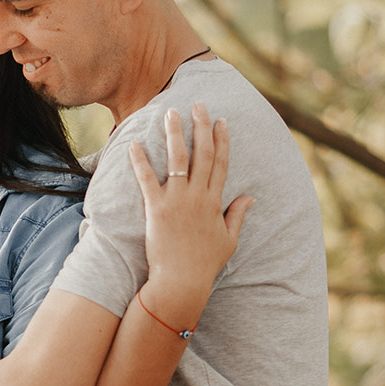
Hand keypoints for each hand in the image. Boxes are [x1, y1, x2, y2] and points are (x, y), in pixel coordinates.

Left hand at [128, 104, 253, 327]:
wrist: (181, 281)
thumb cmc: (205, 264)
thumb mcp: (229, 239)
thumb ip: (238, 215)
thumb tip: (250, 197)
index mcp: (215, 201)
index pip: (220, 163)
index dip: (221, 140)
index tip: (220, 120)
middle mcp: (198, 196)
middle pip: (201, 153)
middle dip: (200, 126)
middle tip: (197, 104)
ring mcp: (177, 200)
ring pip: (177, 159)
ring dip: (174, 133)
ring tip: (169, 112)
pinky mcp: (156, 208)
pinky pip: (147, 179)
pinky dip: (140, 160)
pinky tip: (133, 143)